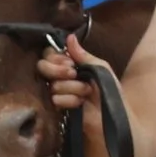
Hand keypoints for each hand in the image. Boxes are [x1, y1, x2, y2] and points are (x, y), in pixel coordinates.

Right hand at [37, 32, 106, 149]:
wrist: (112, 119)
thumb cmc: (110, 94)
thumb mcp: (101, 69)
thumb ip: (84, 55)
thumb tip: (69, 37)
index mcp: (69, 66)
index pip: (49, 55)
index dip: (56, 58)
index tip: (70, 63)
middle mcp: (59, 78)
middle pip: (42, 67)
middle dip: (58, 70)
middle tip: (73, 75)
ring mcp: (56, 93)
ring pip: (52, 84)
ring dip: (72, 88)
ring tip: (86, 94)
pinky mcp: (56, 109)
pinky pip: (54, 99)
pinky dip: (70, 101)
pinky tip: (79, 105)